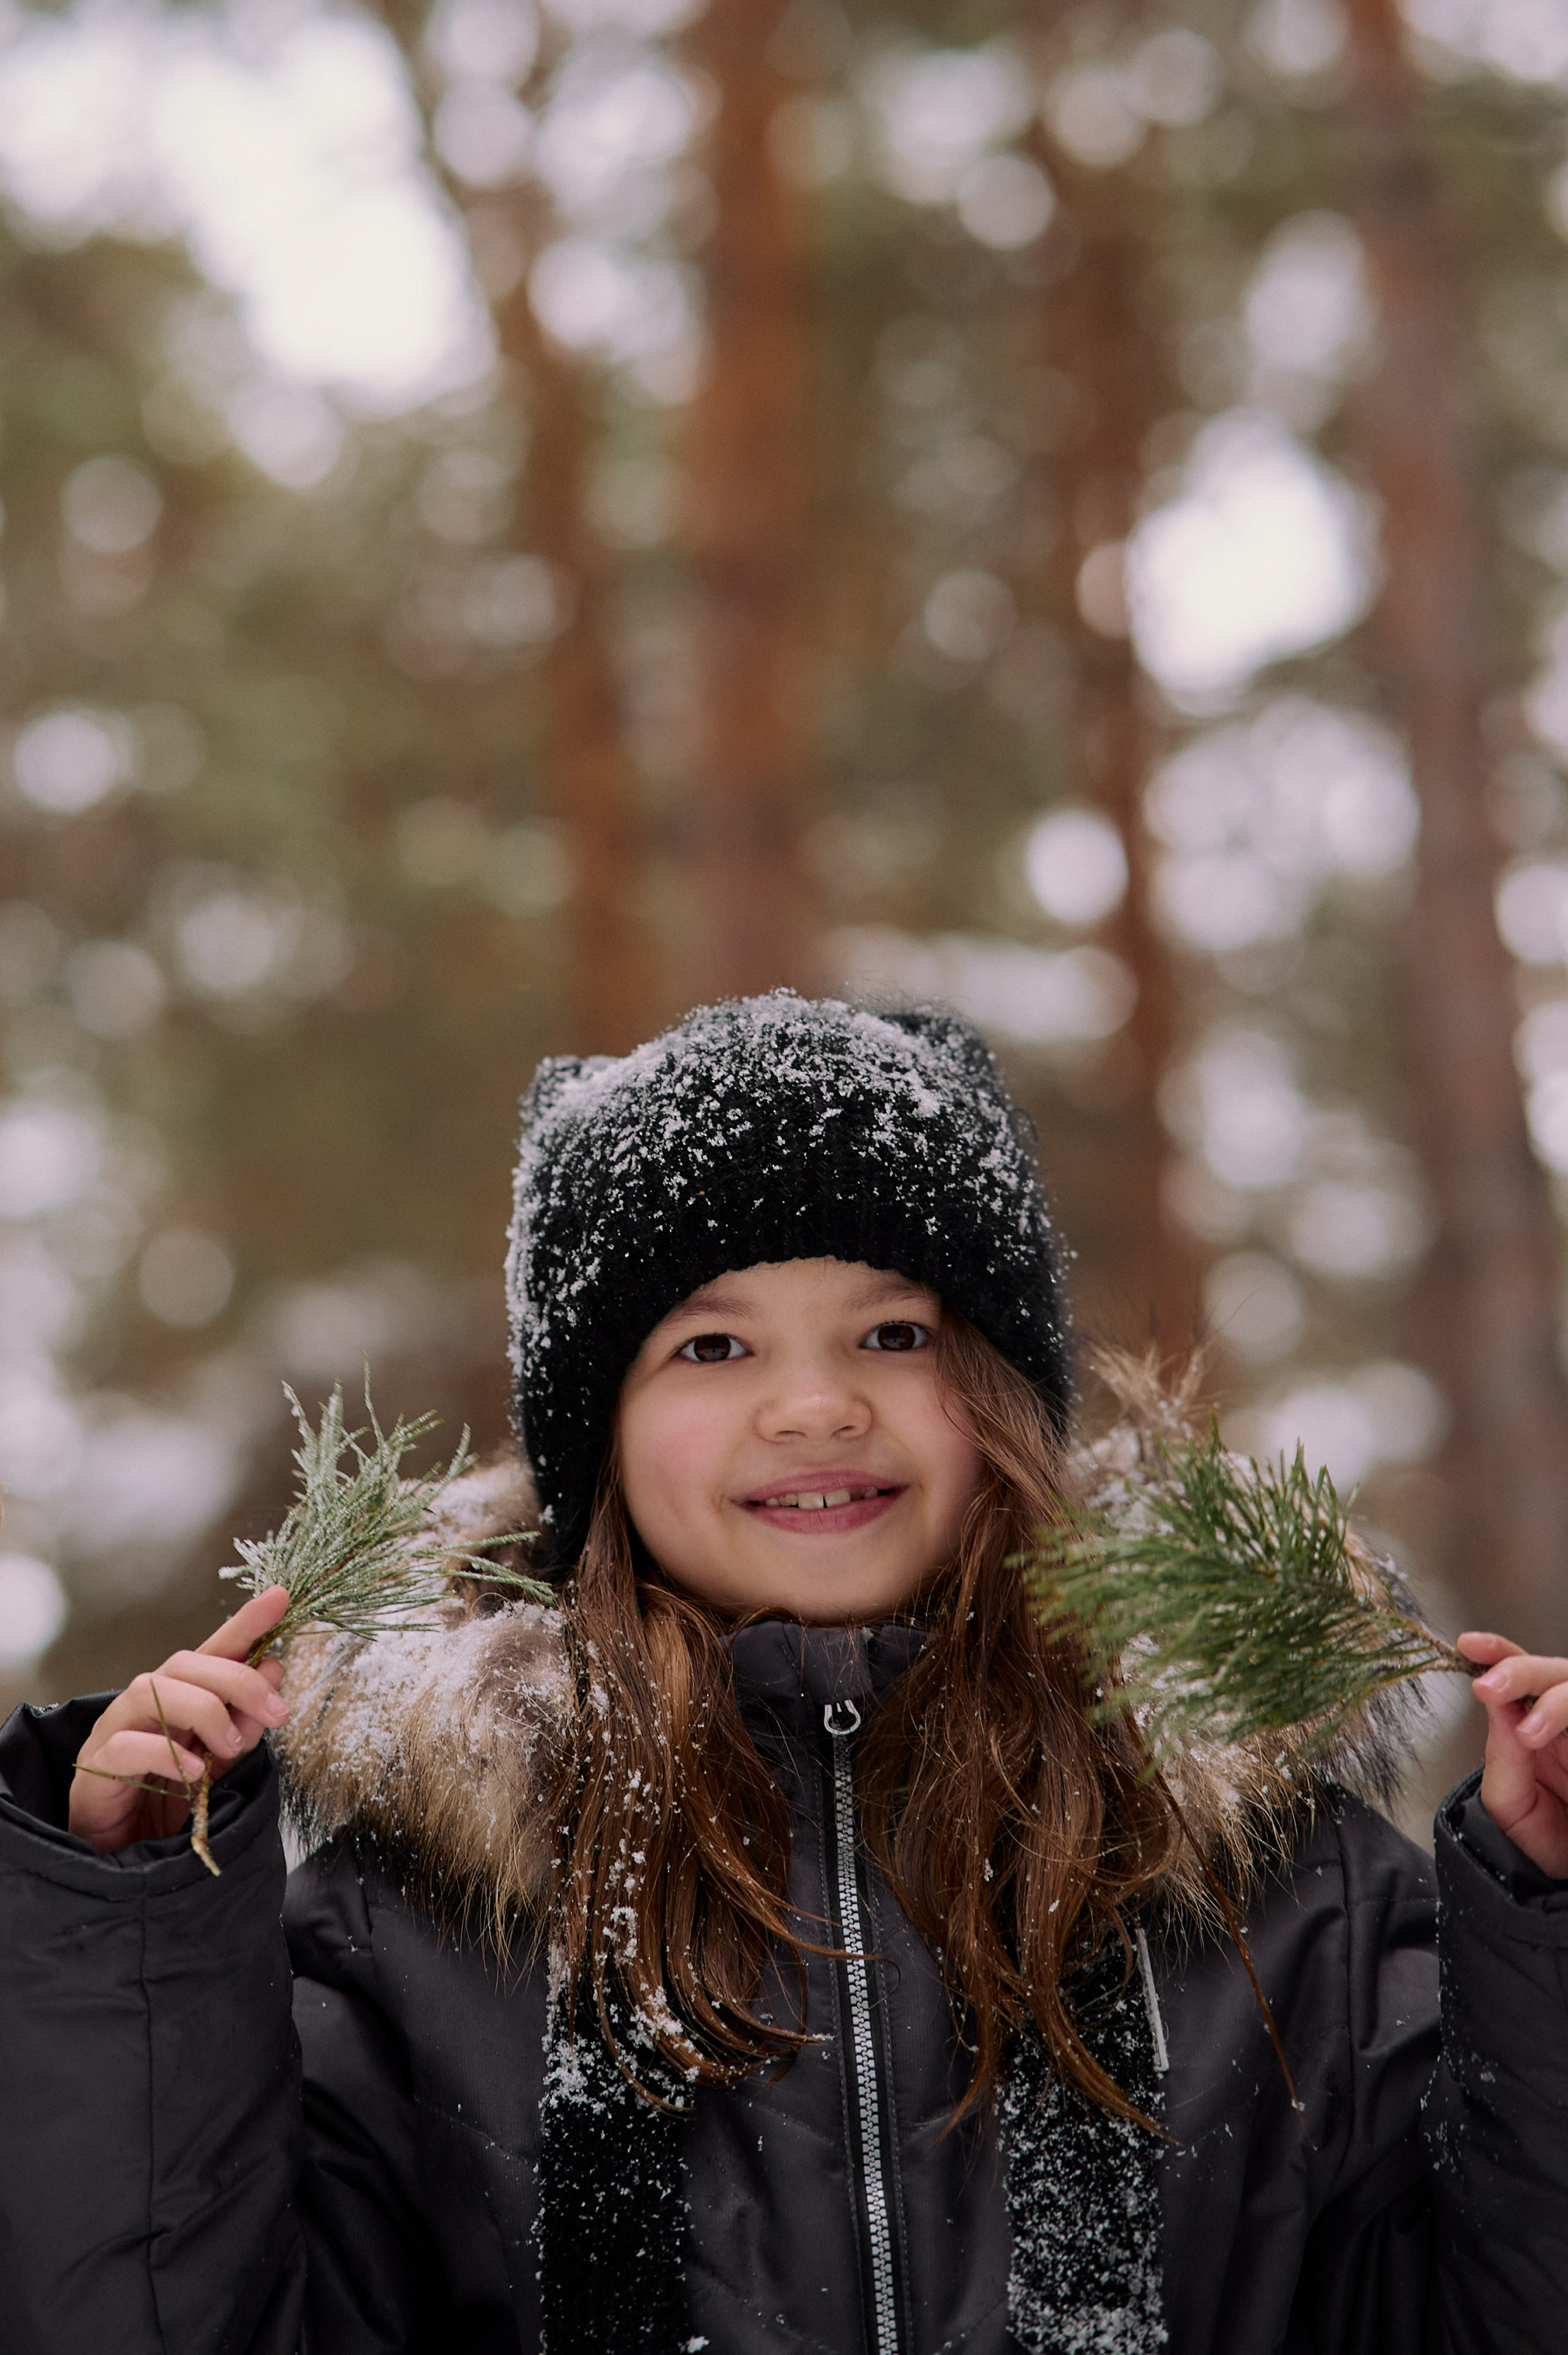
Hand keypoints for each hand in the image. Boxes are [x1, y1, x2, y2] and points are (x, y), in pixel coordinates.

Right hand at [69, 1586, 290, 1855]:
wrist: (123, 1856)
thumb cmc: (169, 1801)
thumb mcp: (220, 1760)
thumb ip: (245, 1720)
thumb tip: (274, 1671)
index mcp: (177, 1696)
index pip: (212, 1650)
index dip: (244, 1623)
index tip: (280, 1597)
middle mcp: (142, 1705)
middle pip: (184, 1663)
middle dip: (237, 1680)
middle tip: (276, 1711)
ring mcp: (113, 1732)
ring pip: (150, 1690)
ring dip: (204, 1712)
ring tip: (231, 1748)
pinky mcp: (95, 1769)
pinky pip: (125, 1746)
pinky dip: (165, 1753)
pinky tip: (194, 1771)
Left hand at [1457, 1631, 1567, 1879]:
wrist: (1567, 1889)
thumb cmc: (1541, 1845)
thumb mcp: (1508, 1803)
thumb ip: (1503, 1754)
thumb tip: (1494, 1701)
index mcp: (1534, 1727)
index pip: (1518, 1674)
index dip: (1498, 1651)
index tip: (1469, 1645)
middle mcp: (1567, 1725)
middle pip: (1556, 1671)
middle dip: (1523, 1671)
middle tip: (1492, 1687)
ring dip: (1557, 1701)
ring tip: (1531, 1731)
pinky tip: (1560, 1743)